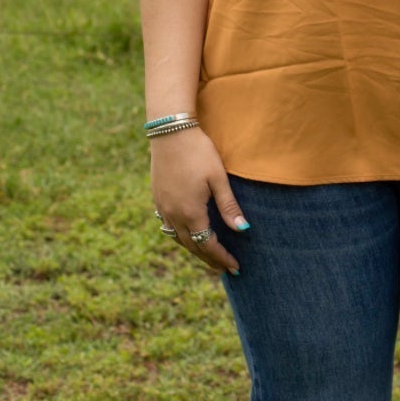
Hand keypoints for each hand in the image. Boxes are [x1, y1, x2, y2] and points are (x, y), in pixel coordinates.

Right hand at [150, 126, 248, 274]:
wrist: (169, 132)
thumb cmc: (198, 152)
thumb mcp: (218, 178)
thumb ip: (229, 206)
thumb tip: (243, 230)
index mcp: (190, 212)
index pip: (208, 244)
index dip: (222, 257)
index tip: (235, 266)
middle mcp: (173, 214)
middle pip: (192, 246)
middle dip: (209, 259)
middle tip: (225, 268)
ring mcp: (162, 207)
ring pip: (178, 238)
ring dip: (194, 248)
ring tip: (208, 255)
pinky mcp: (157, 198)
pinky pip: (168, 226)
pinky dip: (181, 235)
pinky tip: (189, 232)